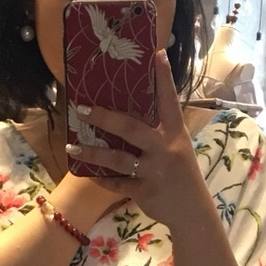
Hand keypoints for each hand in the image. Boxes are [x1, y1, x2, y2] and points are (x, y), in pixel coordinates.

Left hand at [66, 49, 202, 225]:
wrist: (193, 211)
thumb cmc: (181, 174)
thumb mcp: (178, 147)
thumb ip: (159, 130)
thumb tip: (130, 110)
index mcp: (175, 132)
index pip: (169, 100)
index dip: (163, 78)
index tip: (156, 54)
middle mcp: (166, 148)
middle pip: (132, 128)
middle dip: (105, 117)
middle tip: (82, 108)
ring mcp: (155, 170)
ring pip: (118, 159)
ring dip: (93, 153)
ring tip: (72, 148)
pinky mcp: (145, 191)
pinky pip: (117, 183)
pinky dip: (102, 179)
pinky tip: (89, 174)